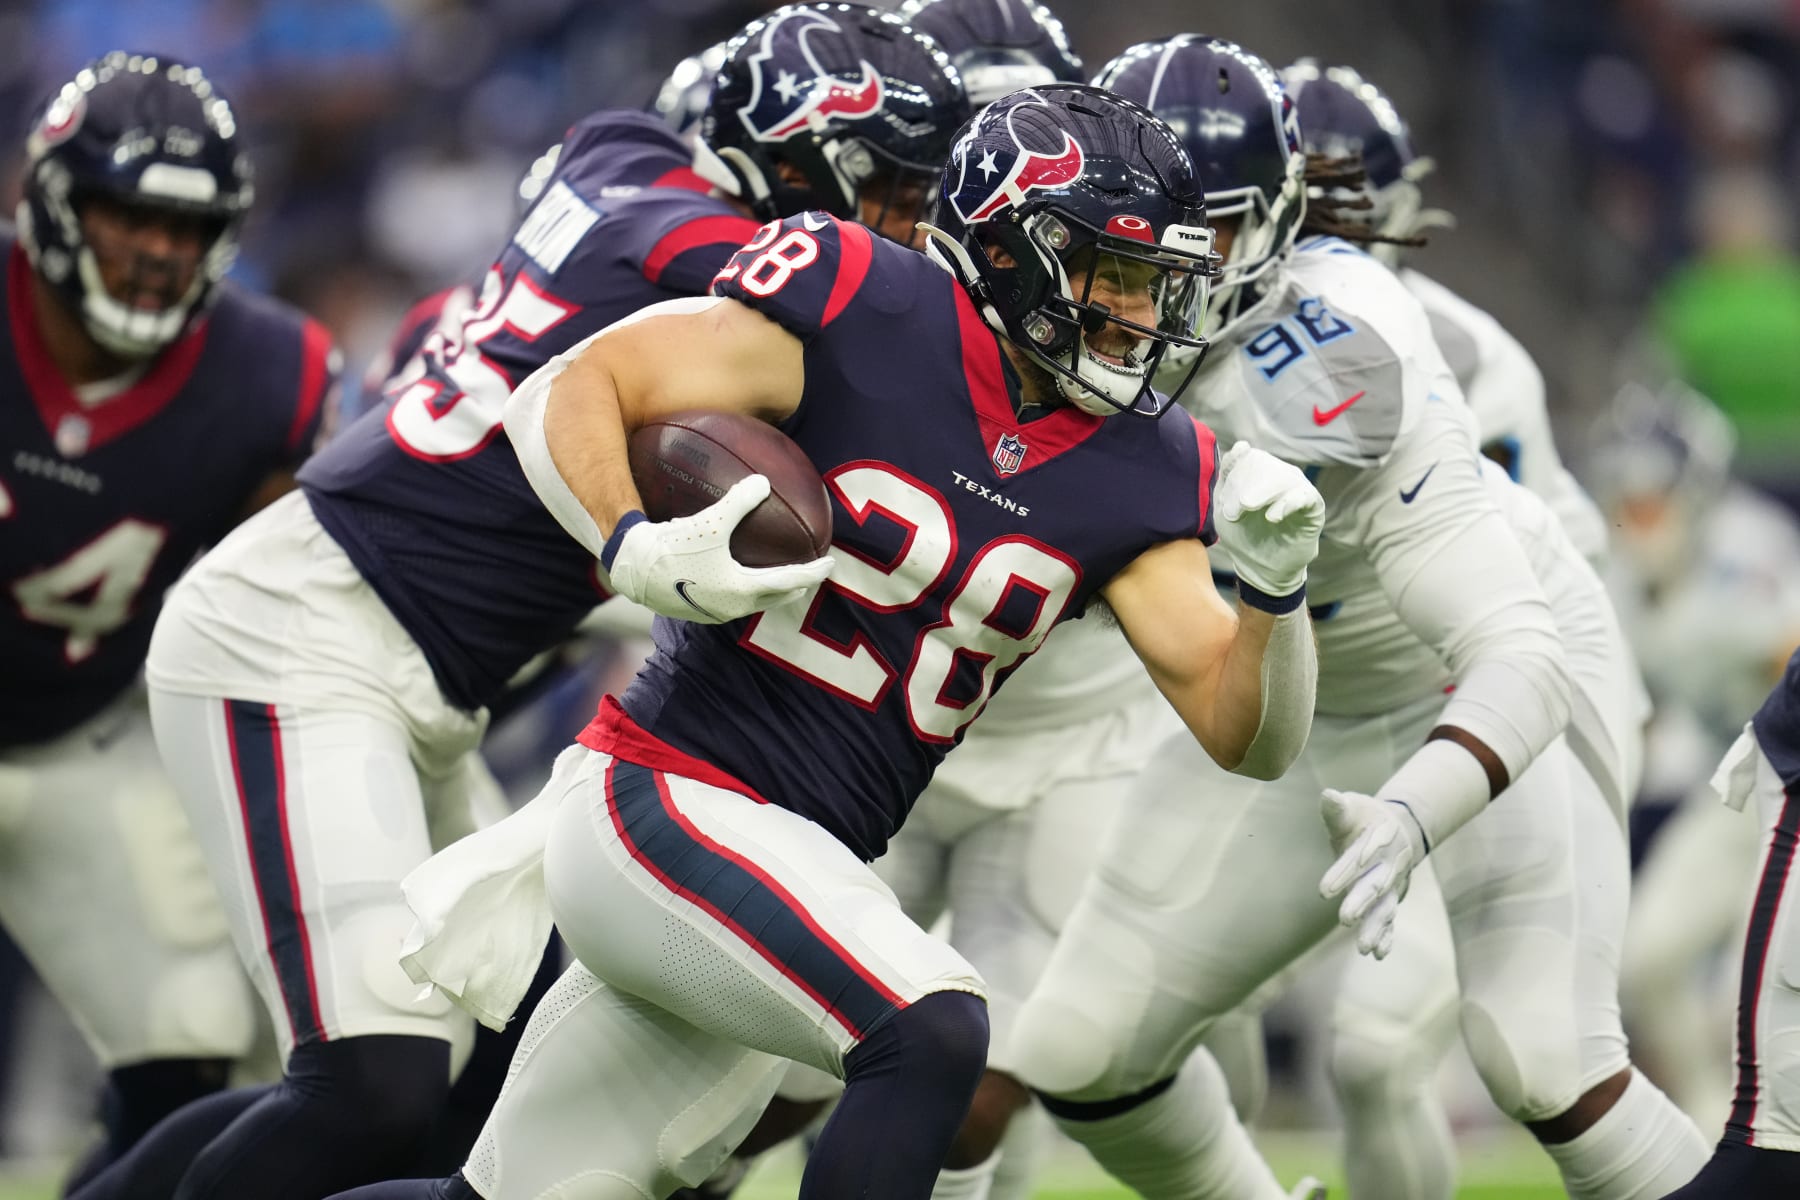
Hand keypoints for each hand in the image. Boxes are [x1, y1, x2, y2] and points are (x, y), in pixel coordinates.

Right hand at [605, 475, 833, 623]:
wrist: (633, 569)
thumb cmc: (672, 546)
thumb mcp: (710, 521)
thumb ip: (739, 501)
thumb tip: (763, 482)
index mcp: (741, 589)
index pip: (789, 582)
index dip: (812, 572)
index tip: (830, 564)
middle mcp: (732, 607)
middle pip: (774, 599)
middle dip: (795, 588)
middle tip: (810, 576)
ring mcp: (713, 612)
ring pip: (752, 603)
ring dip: (769, 592)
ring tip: (778, 579)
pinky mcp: (697, 611)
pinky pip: (731, 601)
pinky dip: (745, 590)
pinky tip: (736, 576)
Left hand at [1213, 442, 1323, 597]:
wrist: (1260, 567)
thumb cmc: (1242, 535)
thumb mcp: (1225, 507)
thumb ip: (1227, 478)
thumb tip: (1242, 446)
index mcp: (1259, 472)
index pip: (1247, 457)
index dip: (1234, 473)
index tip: (1223, 498)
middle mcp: (1280, 475)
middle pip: (1264, 464)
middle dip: (1244, 485)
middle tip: (1233, 511)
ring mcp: (1298, 489)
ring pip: (1284, 477)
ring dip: (1261, 493)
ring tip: (1248, 509)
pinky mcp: (1313, 507)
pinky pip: (1304, 496)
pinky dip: (1287, 504)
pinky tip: (1272, 517)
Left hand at [1318, 788, 1426, 958]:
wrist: (1398, 827)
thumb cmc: (1366, 817)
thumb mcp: (1354, 807)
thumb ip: (1338, 808)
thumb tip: (1328, 796)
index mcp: (1376, 840)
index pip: (1356, 858)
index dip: (1342, 873)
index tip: (1324, 890)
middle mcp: (1386, 866)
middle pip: (1374, 886)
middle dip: (1360, 902)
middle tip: (1344, 919)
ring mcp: (1391, 885)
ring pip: (1385, 908)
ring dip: (1375, 927)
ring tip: (1364, 949)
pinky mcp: (1391, 898)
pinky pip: (1390, 920)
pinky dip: (1386, 936)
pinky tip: (1378, 955)